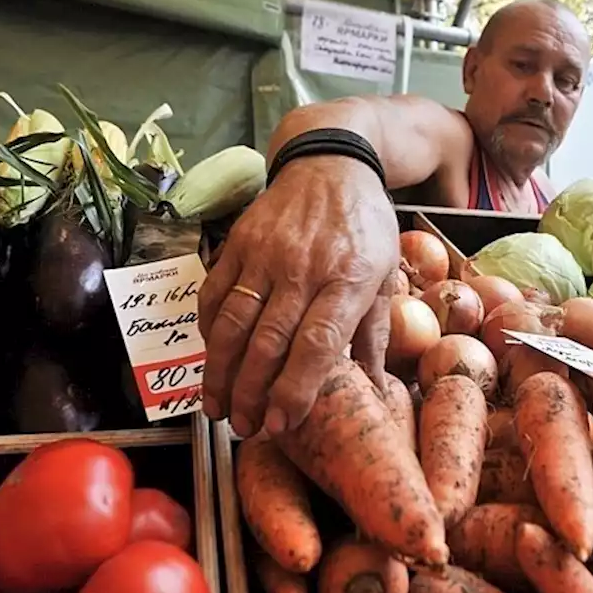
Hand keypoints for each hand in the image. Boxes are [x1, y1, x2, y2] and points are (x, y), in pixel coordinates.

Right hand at [198, 156, 399, 437]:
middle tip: (245, 428)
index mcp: (348, 280)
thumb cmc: (363, 226)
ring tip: (217, 409)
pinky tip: (211, 361)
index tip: (281, 423)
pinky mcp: (238, 244)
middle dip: (252, 393)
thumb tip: (376, 391)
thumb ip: (375, 334)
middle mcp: (304, 269)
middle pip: (269, 341)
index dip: (295, 387)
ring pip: (234, 323)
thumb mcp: (384, 275)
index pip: (317, 343)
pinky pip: (214, 295)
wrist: (330, 163)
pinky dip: (208, 333)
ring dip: (221, 373)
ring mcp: (266, 255)